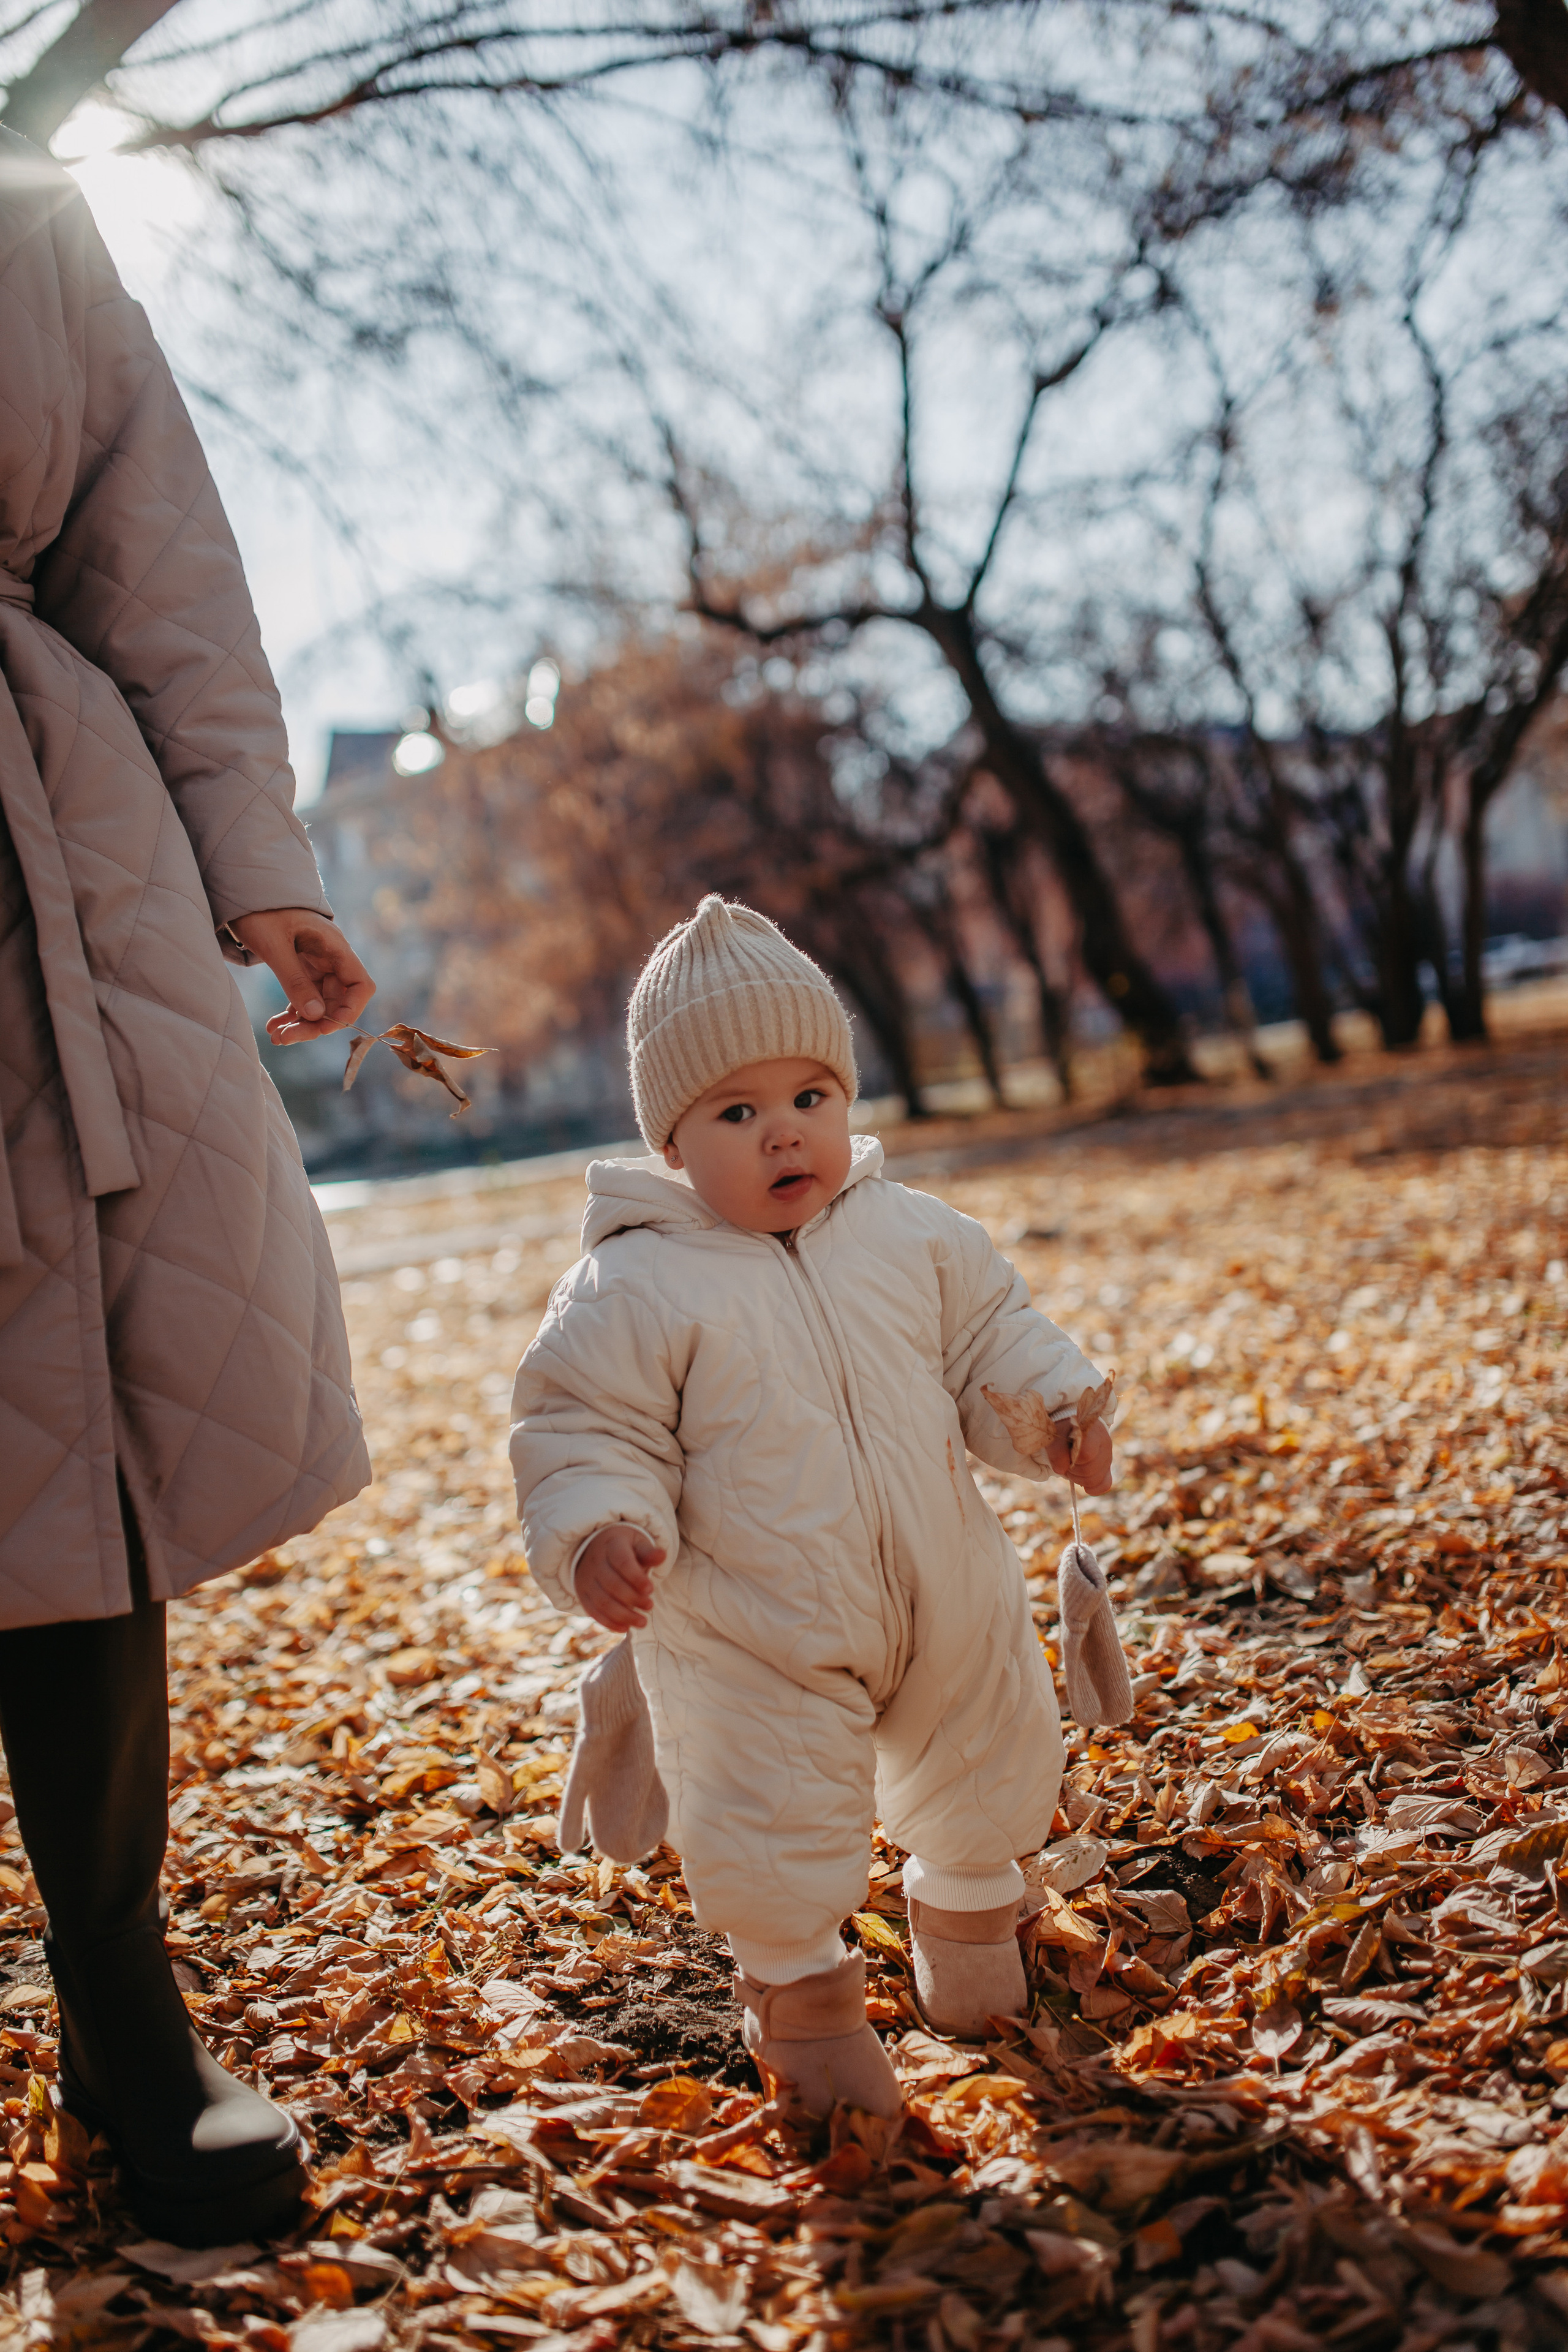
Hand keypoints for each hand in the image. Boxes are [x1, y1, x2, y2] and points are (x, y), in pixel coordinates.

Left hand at [230, 907, 375, 1044]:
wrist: (243, 891)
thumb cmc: (260, 910)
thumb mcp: (275, 945)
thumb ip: (295, 980)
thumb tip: (317, 1016)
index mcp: (334, 947)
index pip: (360, 985)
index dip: (349, 1010)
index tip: (324, 1026)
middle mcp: (330, 958)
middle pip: (336, 1001)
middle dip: (315, 1024)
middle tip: (287, 1038)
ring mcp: (315, 965)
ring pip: (318, 1004)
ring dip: (301, 1024)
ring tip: (277, 1038)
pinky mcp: (299, 969)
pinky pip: (302, 998)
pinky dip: (290, 1015)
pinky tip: (273, 1027)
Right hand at [574, 1525, 666, 1631]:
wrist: (596, 1548)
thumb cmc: (624, 1548)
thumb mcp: (636, 1543)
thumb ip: (648, 1552)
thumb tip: (662, 1555)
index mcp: (611, 1546)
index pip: (622, 1562)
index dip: (636, 1577)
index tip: (651, 1589)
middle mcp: (595, 1562)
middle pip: (612, 1584)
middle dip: (633, 1598)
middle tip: (650, 1606)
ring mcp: (587, 1579)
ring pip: (602, 1601)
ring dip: (623, 1615)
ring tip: (642, 1622)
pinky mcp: (583, 1594)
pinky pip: (593, 1611)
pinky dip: (609, 1623)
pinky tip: (625, 1628)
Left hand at [1043, 1415, 1112, 1494]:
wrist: (1072, 1425)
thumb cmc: (1063, 1429)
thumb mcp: (1056, 1435)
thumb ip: (1057, 1451)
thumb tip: (1061, 1470)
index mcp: (1093, 1432)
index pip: (1086, 1455)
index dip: (1072, 1461)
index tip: (1064, 1455)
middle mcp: (1105, 1444)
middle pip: (1089, 1471)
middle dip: (1072, 1472)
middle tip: (1066, 1463)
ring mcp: (1108, 1456)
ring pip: (1096, 1480)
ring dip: (1079, 1479)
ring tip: (1072, 1468)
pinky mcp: (1107, 1467)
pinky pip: (1105, 1484)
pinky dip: (1092, 1488)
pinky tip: (1083, 1483)